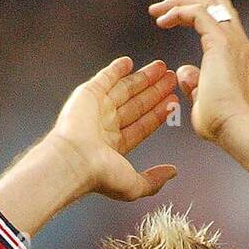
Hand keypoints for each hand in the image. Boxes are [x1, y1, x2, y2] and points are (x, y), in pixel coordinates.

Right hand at [51, 56, 178, 200]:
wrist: (76, 159)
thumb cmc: (101, 175)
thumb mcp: (134, 185)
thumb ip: (154, 180)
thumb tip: (173, 173)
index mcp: (115, 147)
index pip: (142, 125)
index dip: (158, 113)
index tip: (172, 101)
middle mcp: (106, 126)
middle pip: (137, 104)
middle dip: (154, 92)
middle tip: (171, 79)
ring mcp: (97, 109)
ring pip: (125, 89)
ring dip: (143, 78)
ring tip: (162, 68)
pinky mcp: (87, 94)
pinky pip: (105, 78)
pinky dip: (116, 69)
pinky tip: (129, 62)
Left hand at [149, 0, 248, 142]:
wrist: (234, 129)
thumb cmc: (222, 124)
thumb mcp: (203, 101)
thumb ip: (194, 84)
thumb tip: (183, 72)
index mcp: (235, 55)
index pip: (215, 20)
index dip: (189, 15)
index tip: (165, 21)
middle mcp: (237, 42)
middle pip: (214, 3)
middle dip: (185, 1)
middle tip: (160, 9)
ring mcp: (232, 39)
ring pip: (208, 2)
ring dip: (180, 2)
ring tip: (158, 11)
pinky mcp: (221, 42)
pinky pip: (197, 13)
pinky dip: (179, 12)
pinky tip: (163, 21)